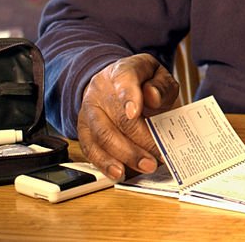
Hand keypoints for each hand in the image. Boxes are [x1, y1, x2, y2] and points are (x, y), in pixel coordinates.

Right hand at [77, 53, 178, 180]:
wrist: (113, 84)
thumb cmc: (140, 82)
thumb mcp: (158, 75)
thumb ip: (160, 85)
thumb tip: (153, 97)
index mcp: (121, 71)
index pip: (124, 78)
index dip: (128, 96)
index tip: (135, 112)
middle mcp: (100, 90)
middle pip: (116, 116)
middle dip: (139, 138)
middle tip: (158, 154)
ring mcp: (89, 111)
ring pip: (102, 135)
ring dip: (125, 155)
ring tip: (145, 166)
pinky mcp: (84, 130)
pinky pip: (90, 149)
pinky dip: (105, 163)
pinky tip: (119, 173)